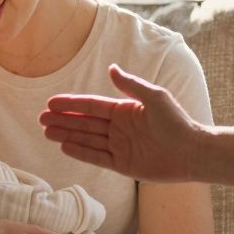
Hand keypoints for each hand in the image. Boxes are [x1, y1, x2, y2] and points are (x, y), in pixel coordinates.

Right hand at [40, 64, 201, 182]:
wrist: (192, 152)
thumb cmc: (177, 122)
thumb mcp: (154, 97)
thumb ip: (130, 85)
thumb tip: (111, 68)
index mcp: (124, 110)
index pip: (92, 105)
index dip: (71, 104)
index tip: (51, 103)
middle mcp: (119, 128)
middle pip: (84, 122)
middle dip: (63, 120)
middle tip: (40, 119)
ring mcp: (119, 146)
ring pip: (87, 139)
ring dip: (66, 135)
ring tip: (46, 132)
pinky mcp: (122, 165)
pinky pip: (96, 157)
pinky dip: (80, 152)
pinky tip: (64, 147)